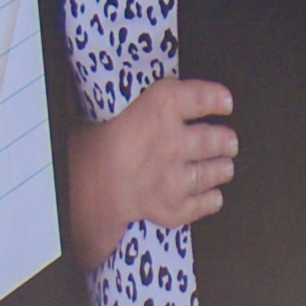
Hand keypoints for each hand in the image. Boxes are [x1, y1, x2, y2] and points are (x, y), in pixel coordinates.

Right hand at [67, 75, 235, 265]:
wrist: (77, 191)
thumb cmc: (89, 148)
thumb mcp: (110, 111)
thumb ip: (143, 104)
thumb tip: (155, 101)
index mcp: (157, 110)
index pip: (201, 98)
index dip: (216, 99)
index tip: (224, 103)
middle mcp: (173, 142)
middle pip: (216, 139)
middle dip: (225, 141)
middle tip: (228, 142)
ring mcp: (175, 178)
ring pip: (214, 172)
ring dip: (221, 169)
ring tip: (223, 167)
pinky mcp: (171, 207)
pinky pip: (203, 204)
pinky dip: (210, 200)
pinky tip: (211, 196)